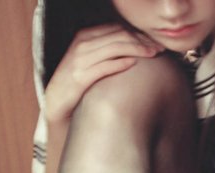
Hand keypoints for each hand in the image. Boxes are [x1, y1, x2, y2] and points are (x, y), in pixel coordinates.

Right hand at [44, 25, 161, 123]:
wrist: (56, 102)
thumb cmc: (77, 84)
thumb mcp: (91, 61)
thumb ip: (106, 51)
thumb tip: (132, 49)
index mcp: (85, 36)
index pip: (117, 28)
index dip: (138, 34)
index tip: (154, 42)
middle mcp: (82, 43)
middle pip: (119, 35)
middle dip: (142, 40)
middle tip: (159, 49)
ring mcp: (80, 59)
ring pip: (115, 47)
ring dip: (137, 49)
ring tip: (152, 55)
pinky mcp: (80, 76)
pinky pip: (105, 66)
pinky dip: (121, 63)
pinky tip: (134, 64)